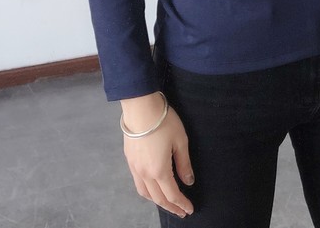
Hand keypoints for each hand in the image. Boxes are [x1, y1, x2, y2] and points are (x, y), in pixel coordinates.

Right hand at [122, 99, 194, 218]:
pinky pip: (138, 183)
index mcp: (159, 170)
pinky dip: (147, 191)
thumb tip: (188, 182)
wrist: (140, 107)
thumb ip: (184, 164)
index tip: (190, 210)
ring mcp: (134, 167)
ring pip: (145, 193)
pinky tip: (153, 187)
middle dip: (171, 207)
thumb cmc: (163, 122)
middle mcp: (145, 173)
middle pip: (158, 198)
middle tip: (181, 212)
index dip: (181, 204)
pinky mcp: (129, 160)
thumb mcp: (180, 141)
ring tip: (168, 203)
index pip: (172, 194)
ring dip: (157, 201)